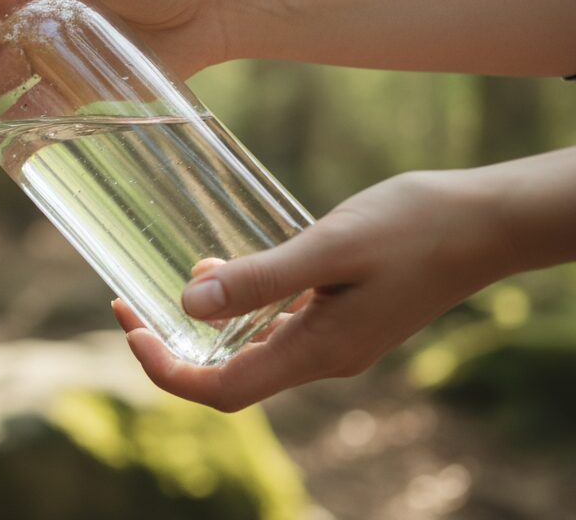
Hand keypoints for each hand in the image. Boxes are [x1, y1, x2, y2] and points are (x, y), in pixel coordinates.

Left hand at [111, 169, 506, 411]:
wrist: (486, 223)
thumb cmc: (414, 226)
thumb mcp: (328, 246)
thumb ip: (260, 278)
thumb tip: (188, 303)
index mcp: (317, 351)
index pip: (222, 392)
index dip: (167, 370)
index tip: (130, 327)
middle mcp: (323, 358)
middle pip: (228, 376)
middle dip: (172, 343)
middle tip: (129, 300)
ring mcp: (336, 341)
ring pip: (252, 350)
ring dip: (207, 322)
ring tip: (180, 271)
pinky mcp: (344, 319)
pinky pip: (278, 327)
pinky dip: (243, 306)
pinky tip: (232, 267)